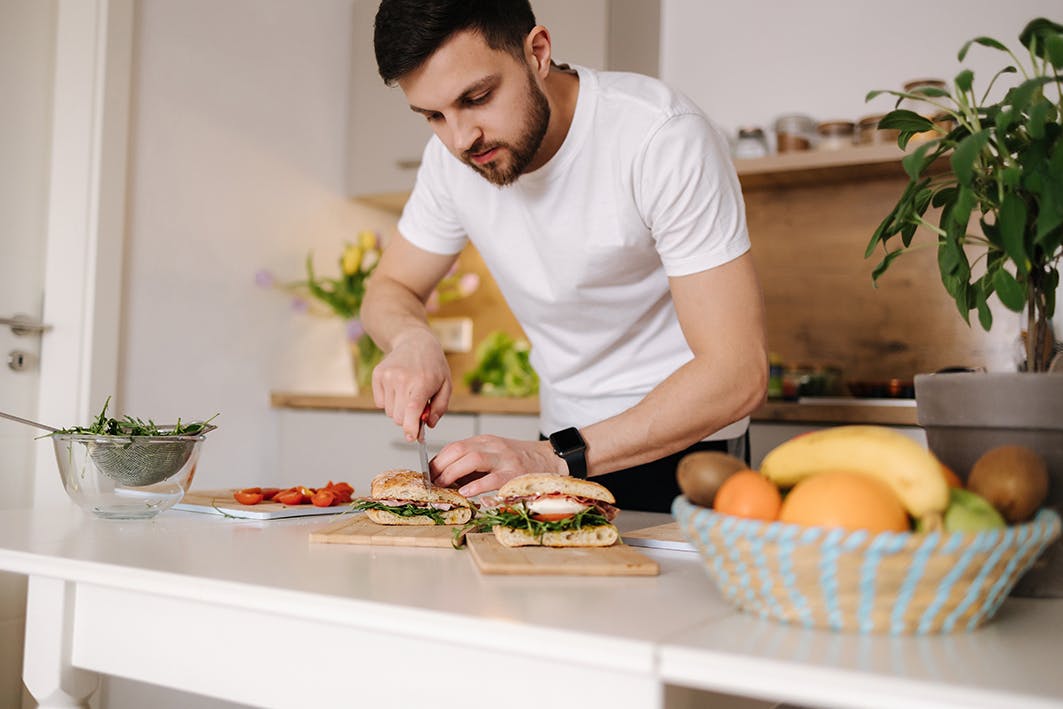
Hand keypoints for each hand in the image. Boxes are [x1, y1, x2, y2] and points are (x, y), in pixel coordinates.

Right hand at [371, 329, 451, 439]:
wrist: (414, 341)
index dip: (411, 427)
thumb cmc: (433, 365)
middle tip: (417, 407)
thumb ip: (439, 408)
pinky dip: (388, 402)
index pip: (412, 410)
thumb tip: (428, 425)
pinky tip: (398, 388)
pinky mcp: (377, 375)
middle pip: (398, 417)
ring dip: (398, 409)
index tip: (412, 437)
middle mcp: (402, 379)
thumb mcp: (446, 385)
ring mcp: (387, 376)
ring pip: (388, 412)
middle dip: (407, 419)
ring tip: (408, 393)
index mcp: (422, 382)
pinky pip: (379, 403)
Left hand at [430, 435, 564, 497]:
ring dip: (453, 473)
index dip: (438, 461)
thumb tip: (445, 479)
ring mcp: (504, 459)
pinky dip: (477, 485)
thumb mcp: (492, 456)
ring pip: (472, 459)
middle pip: (459, 450)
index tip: (429, 475)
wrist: (548, 460)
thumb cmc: (517, 461)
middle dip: (441, 467)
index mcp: (484, 441)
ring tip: (444, 486)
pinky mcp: (514, 474)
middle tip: (433, 483)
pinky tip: (466, 493)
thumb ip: (472, 464)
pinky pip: (492, 478)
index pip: (454, 446)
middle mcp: (492, 446)